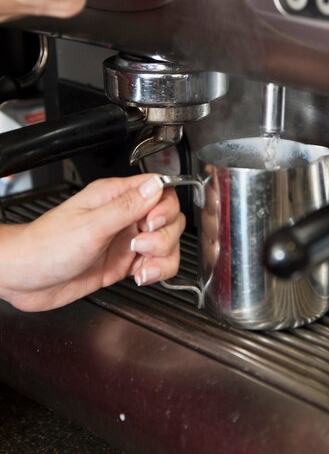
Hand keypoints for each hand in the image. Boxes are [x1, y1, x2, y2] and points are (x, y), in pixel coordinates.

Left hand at [0, 174, 184, 311]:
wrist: (25, 277)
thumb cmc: (47, 245)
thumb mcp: (91, 225)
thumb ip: (127, 206)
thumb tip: (156, 185)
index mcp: (114, 197)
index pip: (159, 190)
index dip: (165, 207)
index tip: (153, 222)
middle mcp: (123, 216)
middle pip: (169, 218)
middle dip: (164, 236)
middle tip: (140, 246)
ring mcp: (125, 240)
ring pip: (166, 243)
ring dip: (162, 257)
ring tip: (141, 266)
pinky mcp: (123, 263)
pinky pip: (155, 263)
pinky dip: (156, 271)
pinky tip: (141, 276)